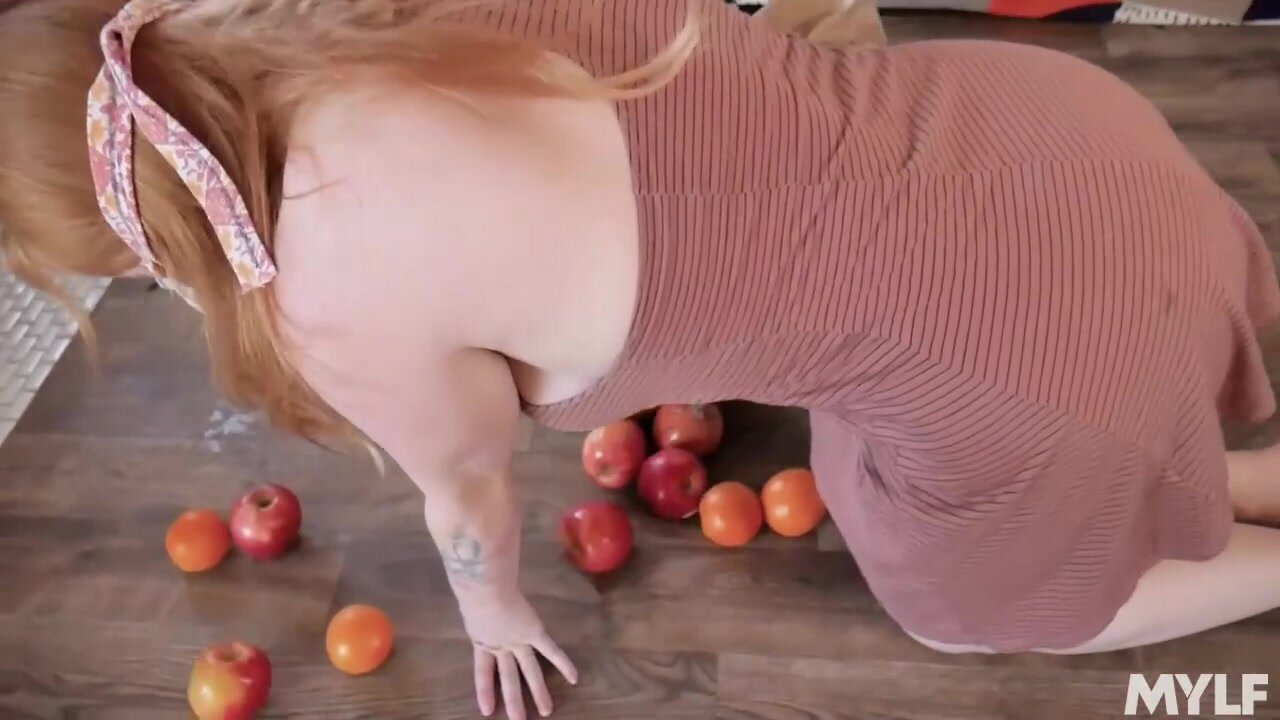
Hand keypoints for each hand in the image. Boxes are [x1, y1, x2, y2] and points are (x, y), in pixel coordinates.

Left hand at [460, 590, 577, 718]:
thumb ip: (474, 611)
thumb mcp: (467, 607)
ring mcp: (518, 641)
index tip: (487, 710)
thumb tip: (471, 602)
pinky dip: (563, 663)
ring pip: (530, 670)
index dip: (485, 691)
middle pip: (509, 677)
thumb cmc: (472, 591)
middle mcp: (502, 647)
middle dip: (514, 700)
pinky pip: (550, 649)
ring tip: (546, 711)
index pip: (483, 673)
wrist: (484, 589)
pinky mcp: (533, 632)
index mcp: (483, 642)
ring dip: (538, 691)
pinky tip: (574, 678)